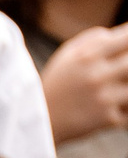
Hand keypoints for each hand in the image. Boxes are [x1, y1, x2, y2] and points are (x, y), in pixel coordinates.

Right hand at [40, 24, 127, 143]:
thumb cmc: (56, 85)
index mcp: (88, 56)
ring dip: (127, 90)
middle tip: (119, 74)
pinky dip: (124, 112)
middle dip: (127, 67)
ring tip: (115, 93)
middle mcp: (96, 75)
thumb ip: (95, 39)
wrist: (37, 123)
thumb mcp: (66, 55)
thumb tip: (122, 34)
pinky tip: (111, 111)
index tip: (126, 50)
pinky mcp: (107, 119)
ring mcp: (104, 98)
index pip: (127, 39)